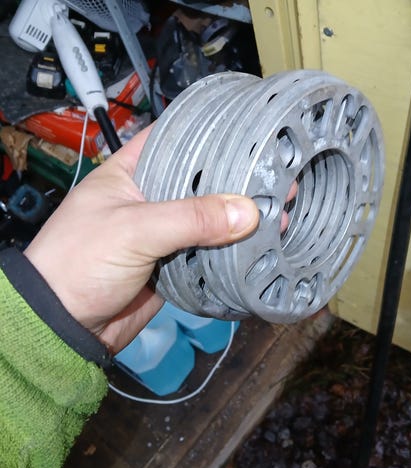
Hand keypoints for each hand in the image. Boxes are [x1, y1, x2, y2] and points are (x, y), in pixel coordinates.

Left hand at [24, 125, 258, 352]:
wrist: (66, 326)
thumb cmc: (82, 261)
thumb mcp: (134, 229)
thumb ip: (191, 218)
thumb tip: (248, 212)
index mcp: (131, 173)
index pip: (174, 139)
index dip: (210, 134)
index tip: (249, 132)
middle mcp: (150, 198)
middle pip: (200, 183)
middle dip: (236, 181)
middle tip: (276, 178)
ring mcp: (164, 233)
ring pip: (209, 220)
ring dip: (239, 218)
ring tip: (279, 211)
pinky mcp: (174, 263)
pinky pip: (209, 252)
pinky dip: (232, 249)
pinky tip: (261, 242)